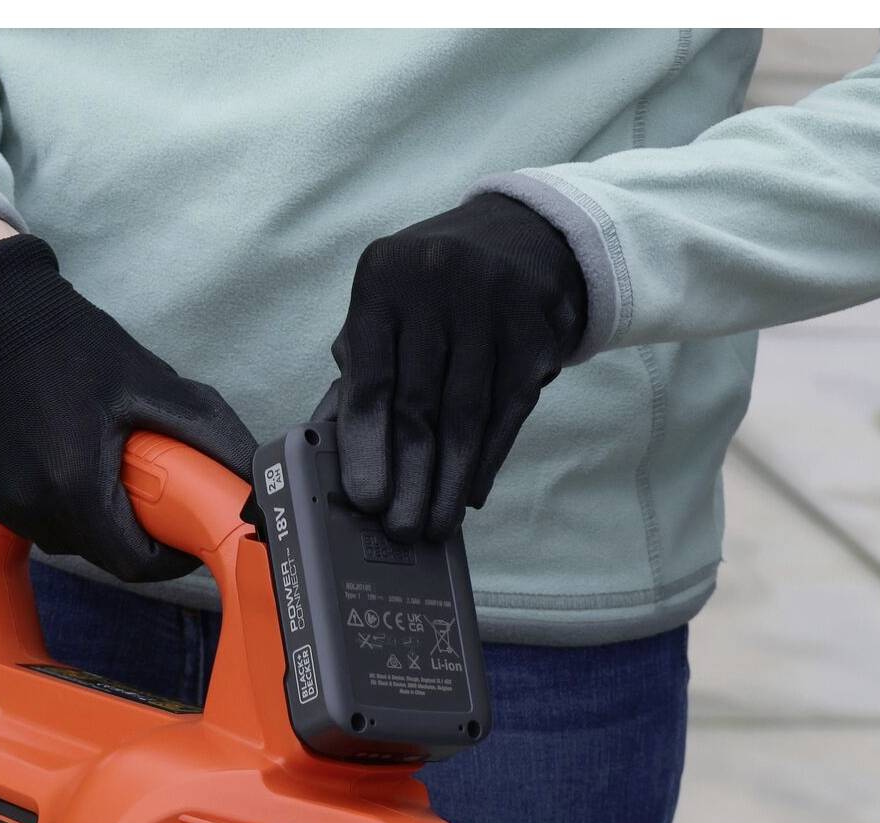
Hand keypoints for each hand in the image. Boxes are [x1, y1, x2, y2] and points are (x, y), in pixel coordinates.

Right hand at [0, 233, 257, 581]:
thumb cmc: (73, 345)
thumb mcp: (152, 384)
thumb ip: (209, 435)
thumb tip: (253, 478)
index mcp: (76, 483)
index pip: (134, 563)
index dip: (169, 560)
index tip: (187, 536)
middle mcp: (34, 505)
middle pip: (104, 556)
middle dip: (137, 535)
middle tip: (156, 492)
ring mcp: (5, 506)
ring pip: (72, 544)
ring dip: (100, 524)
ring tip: (111, 471)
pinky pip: (41, 525)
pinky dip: (66, 509)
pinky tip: (72, 464)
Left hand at [332, 193, 587, 542]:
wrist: (521, 235)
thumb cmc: (430, 289)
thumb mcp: (386, 306)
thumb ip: (363, 366)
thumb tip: (342, 451)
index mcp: (383, 280)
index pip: (372, 379)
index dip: (368, 446)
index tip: (367, 498)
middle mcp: (438, 286)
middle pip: (421, 404)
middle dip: (411, 477)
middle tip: (401, 529)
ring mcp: (495, 306)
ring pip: (468, 415)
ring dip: (449, 480)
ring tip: (434, 525)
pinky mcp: (537, 330)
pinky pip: (509, 410)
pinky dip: (488, 457)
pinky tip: (470, 492)